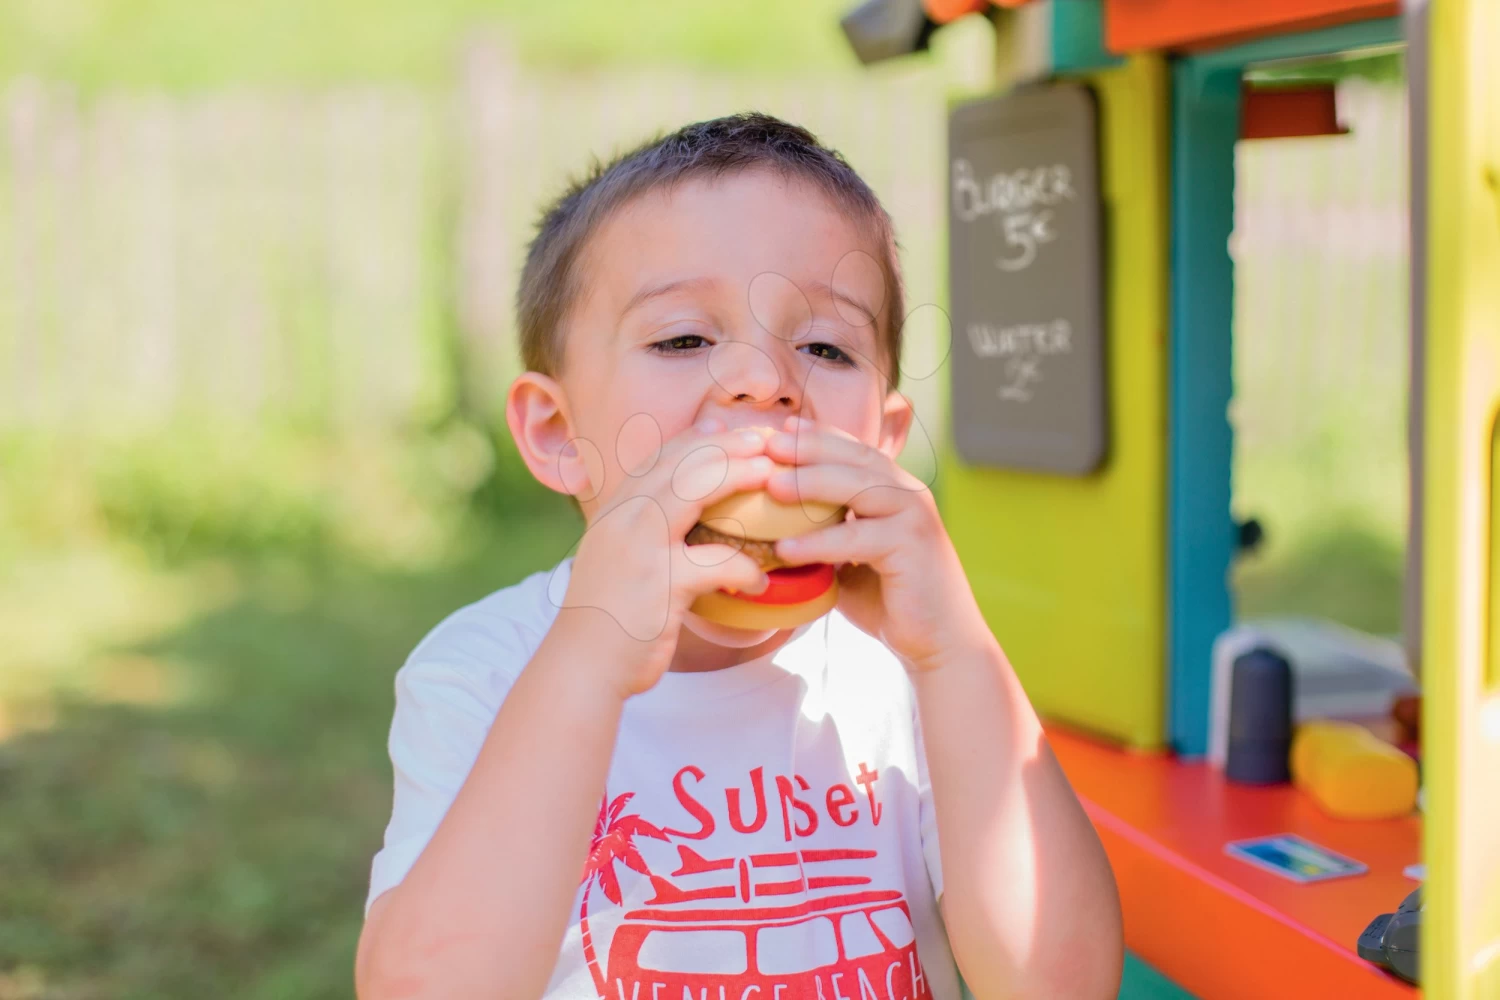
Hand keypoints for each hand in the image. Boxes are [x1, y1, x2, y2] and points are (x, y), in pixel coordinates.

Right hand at [562, 419, 776, 696]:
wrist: (582, 666)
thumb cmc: (606, 620)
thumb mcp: (616, 563)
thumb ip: (640, 535)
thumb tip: (679, 523)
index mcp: (613, 512)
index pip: (656, 460)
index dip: (692, 439)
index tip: (723, 427)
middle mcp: (622, 520)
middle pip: (679, 464)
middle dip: (724, 445)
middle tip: (763, 439)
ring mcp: (639, 549)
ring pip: (692, 492)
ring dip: (736, 476)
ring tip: (771, 475)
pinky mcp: (660, 585)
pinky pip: (715, 563)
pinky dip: (744, 568)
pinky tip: (761, 580)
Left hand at [764, 415, 991, 671]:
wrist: (938, 641)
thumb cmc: (889, 600)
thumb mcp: (848, 559)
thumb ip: (823, 535)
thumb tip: (769, 526)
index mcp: (893, 490)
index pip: (852, 451)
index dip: (815, 437)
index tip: (776, 431)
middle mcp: (908, 494)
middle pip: (854, 458)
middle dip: (809, 448)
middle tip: (765, 444)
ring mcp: (914, 517)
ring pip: (859, 487)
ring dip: (812, 483)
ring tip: (770, 486)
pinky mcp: (913, 546)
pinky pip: (858, 537)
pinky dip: (820, 541)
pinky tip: (785, 548)